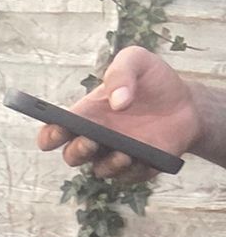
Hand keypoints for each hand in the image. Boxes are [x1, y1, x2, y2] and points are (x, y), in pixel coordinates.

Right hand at [37, 45, 202, 181]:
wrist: (187, 102)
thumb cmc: (154, 81)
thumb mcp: (138, 61)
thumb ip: (121, 71)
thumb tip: (117, 102)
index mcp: (86, 115)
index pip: (54, 132)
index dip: (50, 136)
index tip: (57, 131)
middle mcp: (95, 139)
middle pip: (72, 156)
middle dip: (77, 151)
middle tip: (90, 141)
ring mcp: (114, 155)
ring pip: (100, 170)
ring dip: (109, 164)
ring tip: (124, 153)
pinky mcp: (137, 168)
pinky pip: (130, 176)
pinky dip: (135, 169)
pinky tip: (144, 159)